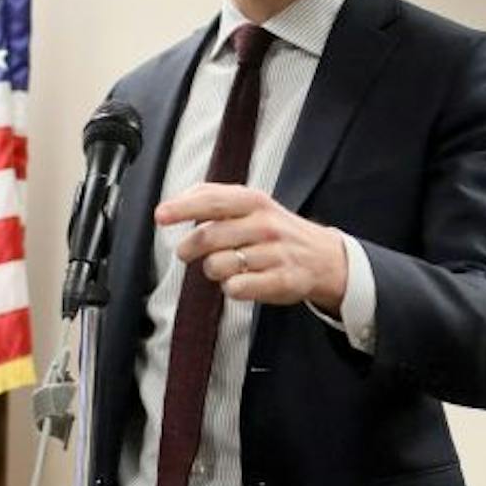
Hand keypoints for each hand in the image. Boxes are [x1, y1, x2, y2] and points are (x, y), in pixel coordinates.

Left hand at [156, 183, 347, 312]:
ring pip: (219, 265)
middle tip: (186, 253)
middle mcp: (265, 225)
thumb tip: (176, 202)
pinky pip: (238, 287)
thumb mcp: (252, 204)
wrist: (324, 257)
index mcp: (255, 201)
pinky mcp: (282, 280)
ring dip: (212, 270)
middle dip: (189, 248)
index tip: (160, 216)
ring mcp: (275, 253)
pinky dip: (231, 287)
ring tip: (223, 267)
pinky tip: (239, 282)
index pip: (212, 200)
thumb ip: (215, 198)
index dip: (182, 207)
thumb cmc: (276, 231)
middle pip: (209, 236)